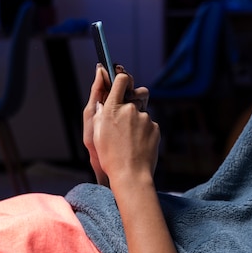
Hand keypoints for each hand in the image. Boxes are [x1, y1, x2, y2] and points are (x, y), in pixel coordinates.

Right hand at [83, 64, 156, 185]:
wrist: (130, 174)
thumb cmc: (110, 155)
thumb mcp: (97, 132)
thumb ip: (101, 111)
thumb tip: (104, 100)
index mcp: (112, 108)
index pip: (121, 79)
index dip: (121, 78)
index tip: (121, 80)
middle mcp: (130, 109)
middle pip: (135, 94)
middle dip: (131, 102)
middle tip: (124, 118)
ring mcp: (145, 118)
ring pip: (142, 111)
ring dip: (137, 119)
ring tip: (129, 138)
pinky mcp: (155, 127)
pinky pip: (149, 124)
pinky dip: (144, 131)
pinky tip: (137, 144)